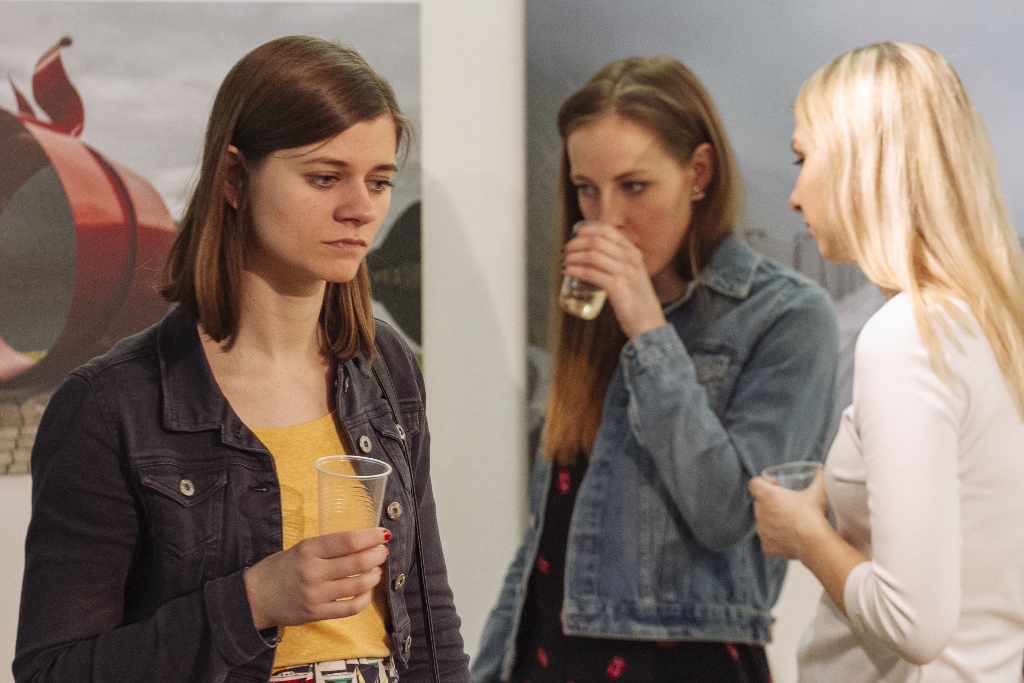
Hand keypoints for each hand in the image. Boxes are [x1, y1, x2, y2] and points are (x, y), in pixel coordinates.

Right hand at [243, 527, 389, 629]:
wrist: (254, 598)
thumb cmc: (279, 569)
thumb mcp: (300, 549)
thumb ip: (327, 548)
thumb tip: (361, 544)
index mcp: (308, 549)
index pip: (348, 541)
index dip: (370, 537)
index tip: (382, 534)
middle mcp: (313, 571)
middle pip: (357, 563)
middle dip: (377, 555)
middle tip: (382, 552)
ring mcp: (316, 595)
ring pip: (358, 585)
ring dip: (374, 576)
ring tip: (376, 569)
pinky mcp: (317, 614)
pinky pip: (350, 608)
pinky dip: (364, 598)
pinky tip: (366, 591)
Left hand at [563, 222, 665, 338]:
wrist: (648, 320)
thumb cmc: (636, 299)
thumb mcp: (631, 272)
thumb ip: (617, 261)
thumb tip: (591, 253)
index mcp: (633, 252)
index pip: (608, 230)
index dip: (587, 230)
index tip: (576, 236)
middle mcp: (630, 258)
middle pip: (597, 241)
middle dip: (576, 244)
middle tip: (566, 251)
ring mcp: (625, 272)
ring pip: (593, 255)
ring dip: (574, 256)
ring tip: (566, 261)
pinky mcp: (618, 287)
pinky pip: (591, 273)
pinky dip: (576, 270)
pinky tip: (568, 271)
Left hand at [748, 468, 829, 560]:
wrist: (814, 543)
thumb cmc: (813, 515)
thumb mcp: (818, 492)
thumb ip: (819, 478)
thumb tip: (823, 469)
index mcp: (767, 496)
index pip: (754, 483)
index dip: (764, 482)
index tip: (777, 485)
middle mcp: (760, 512)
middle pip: (759, 503)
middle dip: (770, 503)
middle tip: (787, 504)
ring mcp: (762, 530)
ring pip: (763, 522)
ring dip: (772, 520)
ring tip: (790, 522)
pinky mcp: (766, 546)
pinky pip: (768, 540)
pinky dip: (775, 539)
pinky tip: (788, 538)